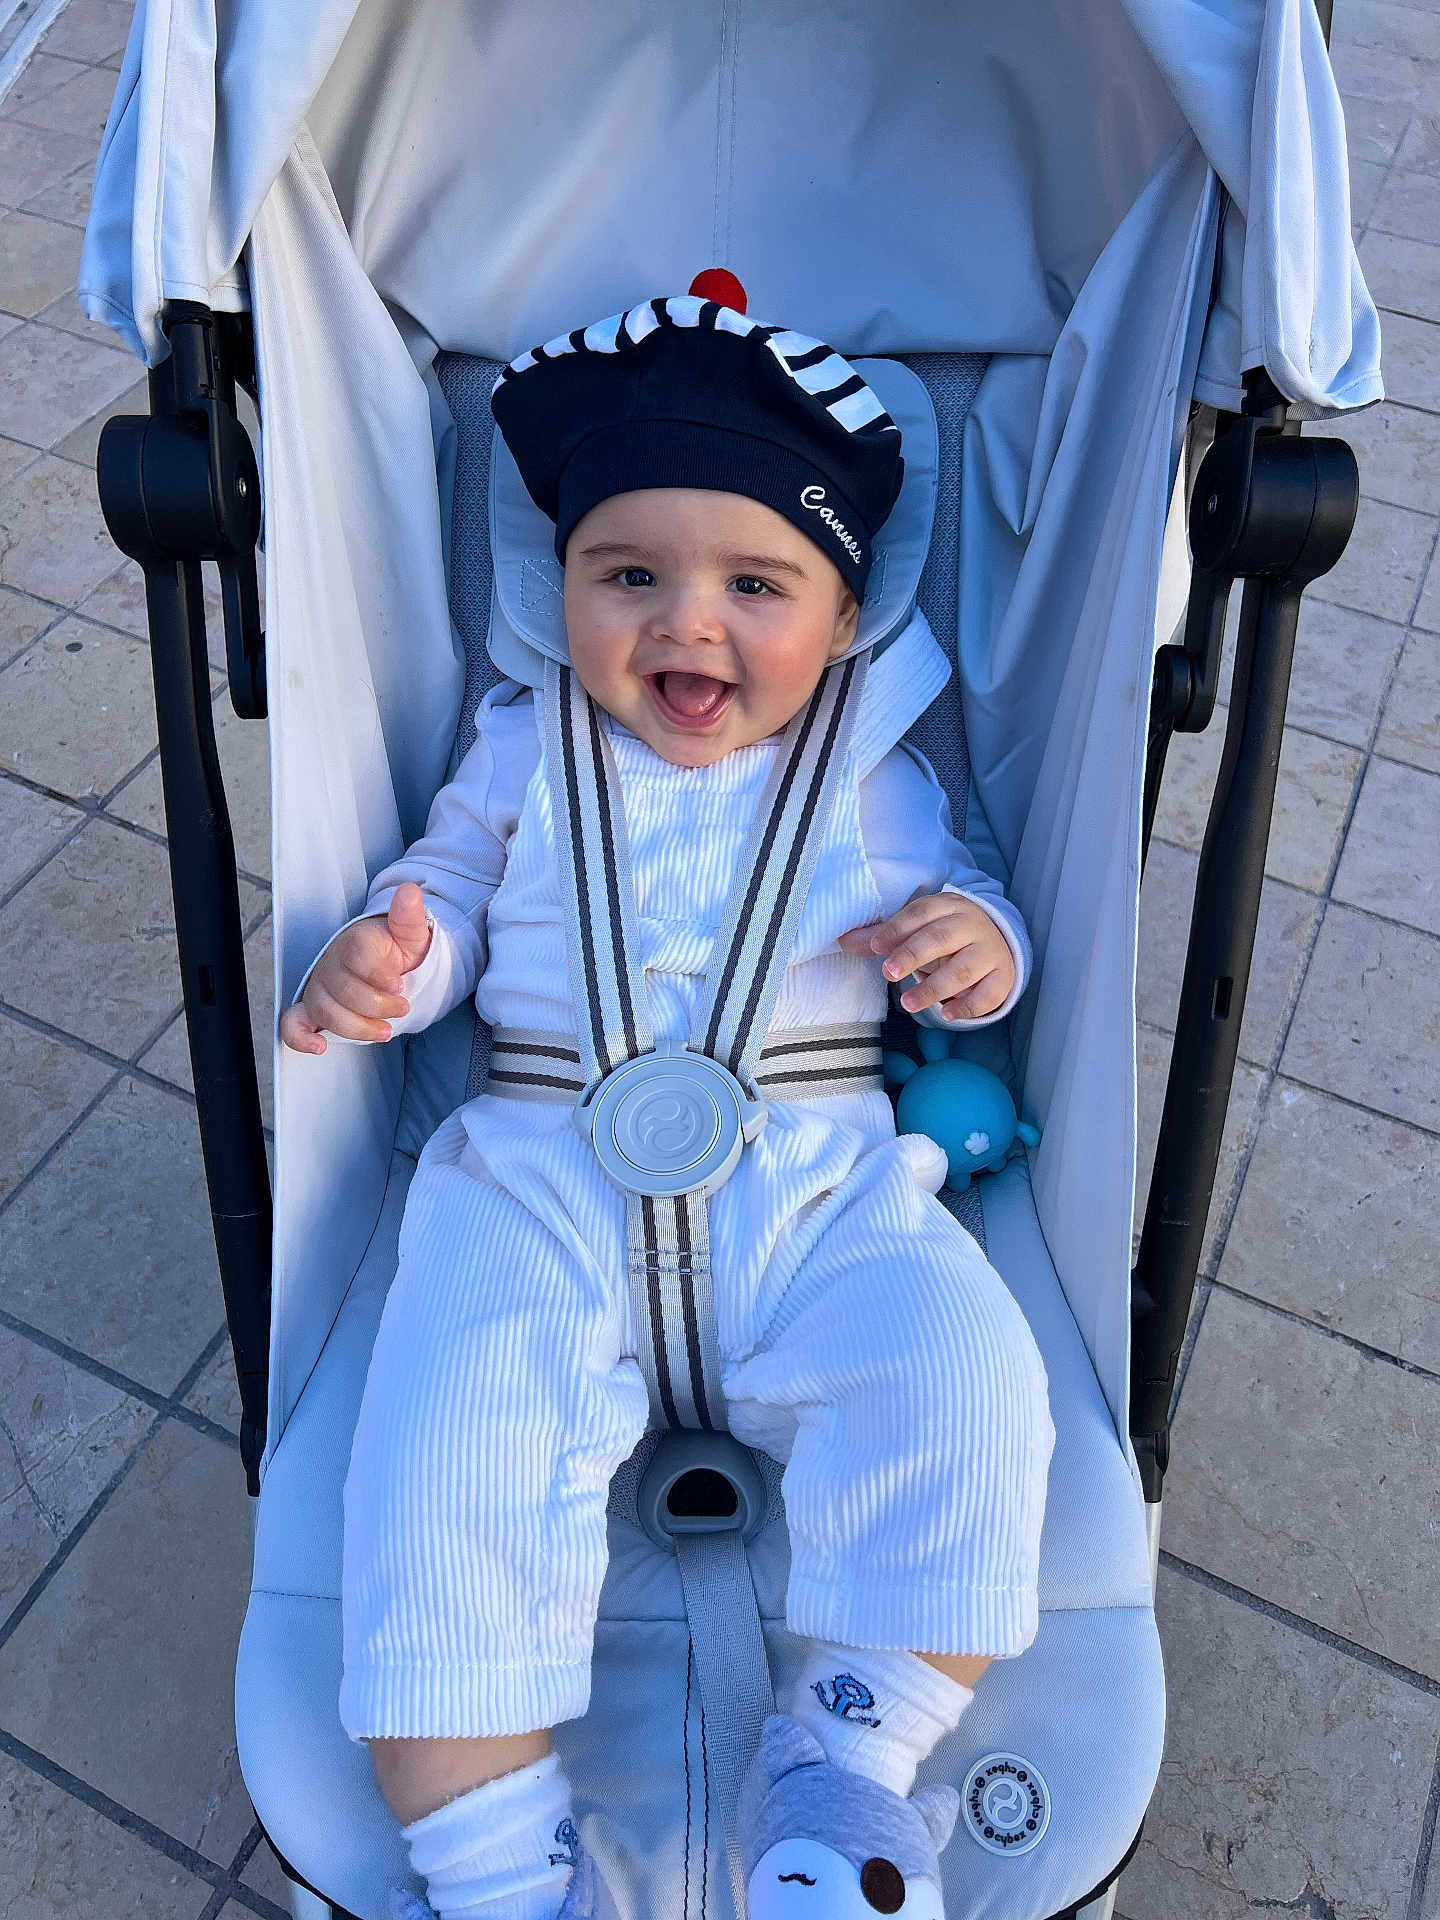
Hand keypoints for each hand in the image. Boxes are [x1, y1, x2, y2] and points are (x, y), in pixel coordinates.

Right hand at [279, 882, 432, 1054]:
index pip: (356, 954)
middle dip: (377, 1005)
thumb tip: (410, 891)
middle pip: (343, 988)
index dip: (378, 973)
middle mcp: (331, 963)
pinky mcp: (312, 1009)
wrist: (387, 965)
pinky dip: (300, 1038)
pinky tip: (320, 1046)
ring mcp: (319, 987)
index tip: (399, 984)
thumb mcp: (410, 933)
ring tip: (385, 1030)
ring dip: (357, 1027)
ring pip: (325, 1010)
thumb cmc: (395, 950)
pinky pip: (293, 1024)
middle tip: (402, 1007)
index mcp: (354, 942)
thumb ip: (409, 916)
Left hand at [837, 893, 1015, 1020]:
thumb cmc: (944, 936)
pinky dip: (967, 1006)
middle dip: (913, 955)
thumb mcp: (915, 931)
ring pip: (964, 969)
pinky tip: (946, 1014)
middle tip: (889, 973)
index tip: (874, 946)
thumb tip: (843, 942)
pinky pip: (988, 994)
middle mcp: (972, 925)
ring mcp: (990, 951)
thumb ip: (881, 937)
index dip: (897, 929)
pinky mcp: (1003, 977)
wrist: (995, 941)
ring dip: (934, 987)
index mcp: (947, 907)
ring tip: (908, 1004)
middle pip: (942, 938)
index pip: (921, 913)